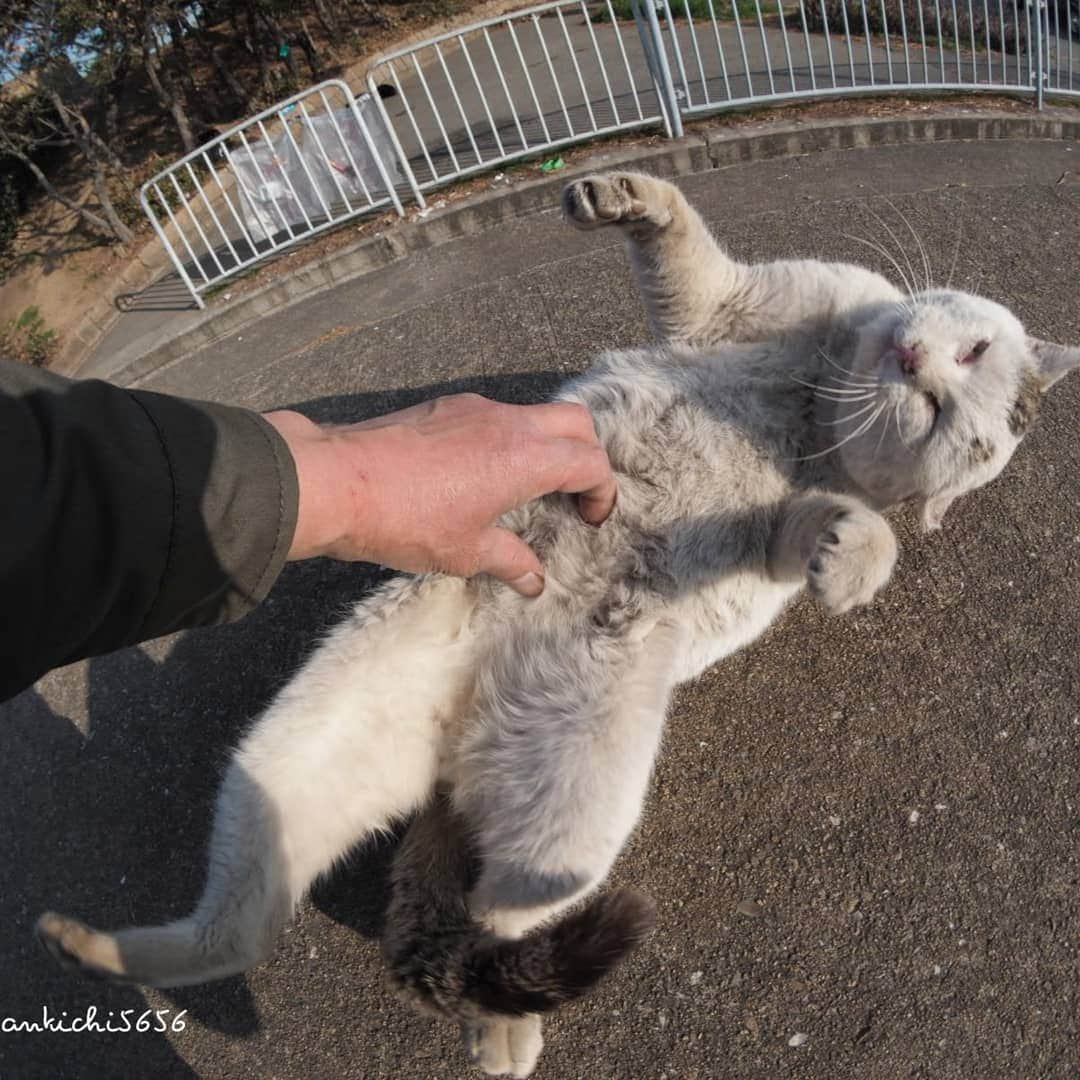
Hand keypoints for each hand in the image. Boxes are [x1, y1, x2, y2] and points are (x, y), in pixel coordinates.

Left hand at [264, 394, 616, 596]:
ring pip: (534, 414)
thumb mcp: (463, 552)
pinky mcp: (445, 407)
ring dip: (547, 444)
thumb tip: (534, 580)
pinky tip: (483, 473)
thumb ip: (510, 561)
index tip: (590, 519)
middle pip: (576, 422)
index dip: (602, 491)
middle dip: (588, 455)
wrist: (335, 481)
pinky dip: (509, 439)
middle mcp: (507, 423)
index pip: (590, 461)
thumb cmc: (403, 519)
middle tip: (574, 494)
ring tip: (529, 486)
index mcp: (524, 458)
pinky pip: (496, 415)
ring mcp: (474, 408)